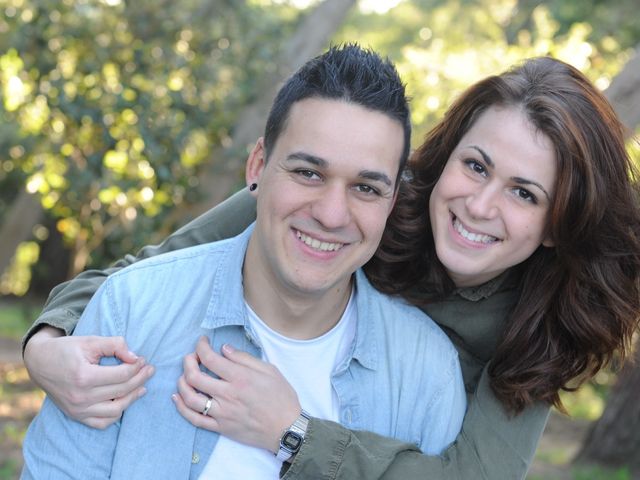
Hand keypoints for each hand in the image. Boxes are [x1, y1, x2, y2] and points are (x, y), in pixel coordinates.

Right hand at [23, 326, 154, 428]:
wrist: (40, 363)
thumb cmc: (67, 349)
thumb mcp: (91, 341)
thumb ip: (115, 345)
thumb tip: (135, 357)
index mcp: (84, 376)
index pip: (121, 375)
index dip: (137, 366)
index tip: (143, 359)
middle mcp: (80, 397)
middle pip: (122, 391)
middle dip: (140, 379)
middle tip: (150, 370)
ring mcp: (77, 409)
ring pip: (116, 410)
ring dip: (133, 398)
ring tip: (142, 386)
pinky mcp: (76, 416)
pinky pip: (102, 422)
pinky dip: (117, 414)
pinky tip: (125, 400)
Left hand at [173, 337, 300, 452]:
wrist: (286, 429)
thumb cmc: (281, 397)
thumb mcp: (269, 370)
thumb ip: (245, 358)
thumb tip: (224, 349)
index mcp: (240, 378)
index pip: (210, 358)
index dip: (201, 346)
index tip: (202, 342)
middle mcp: (227, 395)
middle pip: (194, 376)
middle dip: (188, 362)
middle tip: (191, 357)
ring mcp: (222, 413)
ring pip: (190, 398)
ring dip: (182, 383)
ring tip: (184, 375)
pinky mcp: (220, 427)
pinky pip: (195, 419)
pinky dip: (182, 408)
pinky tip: (178, 397)